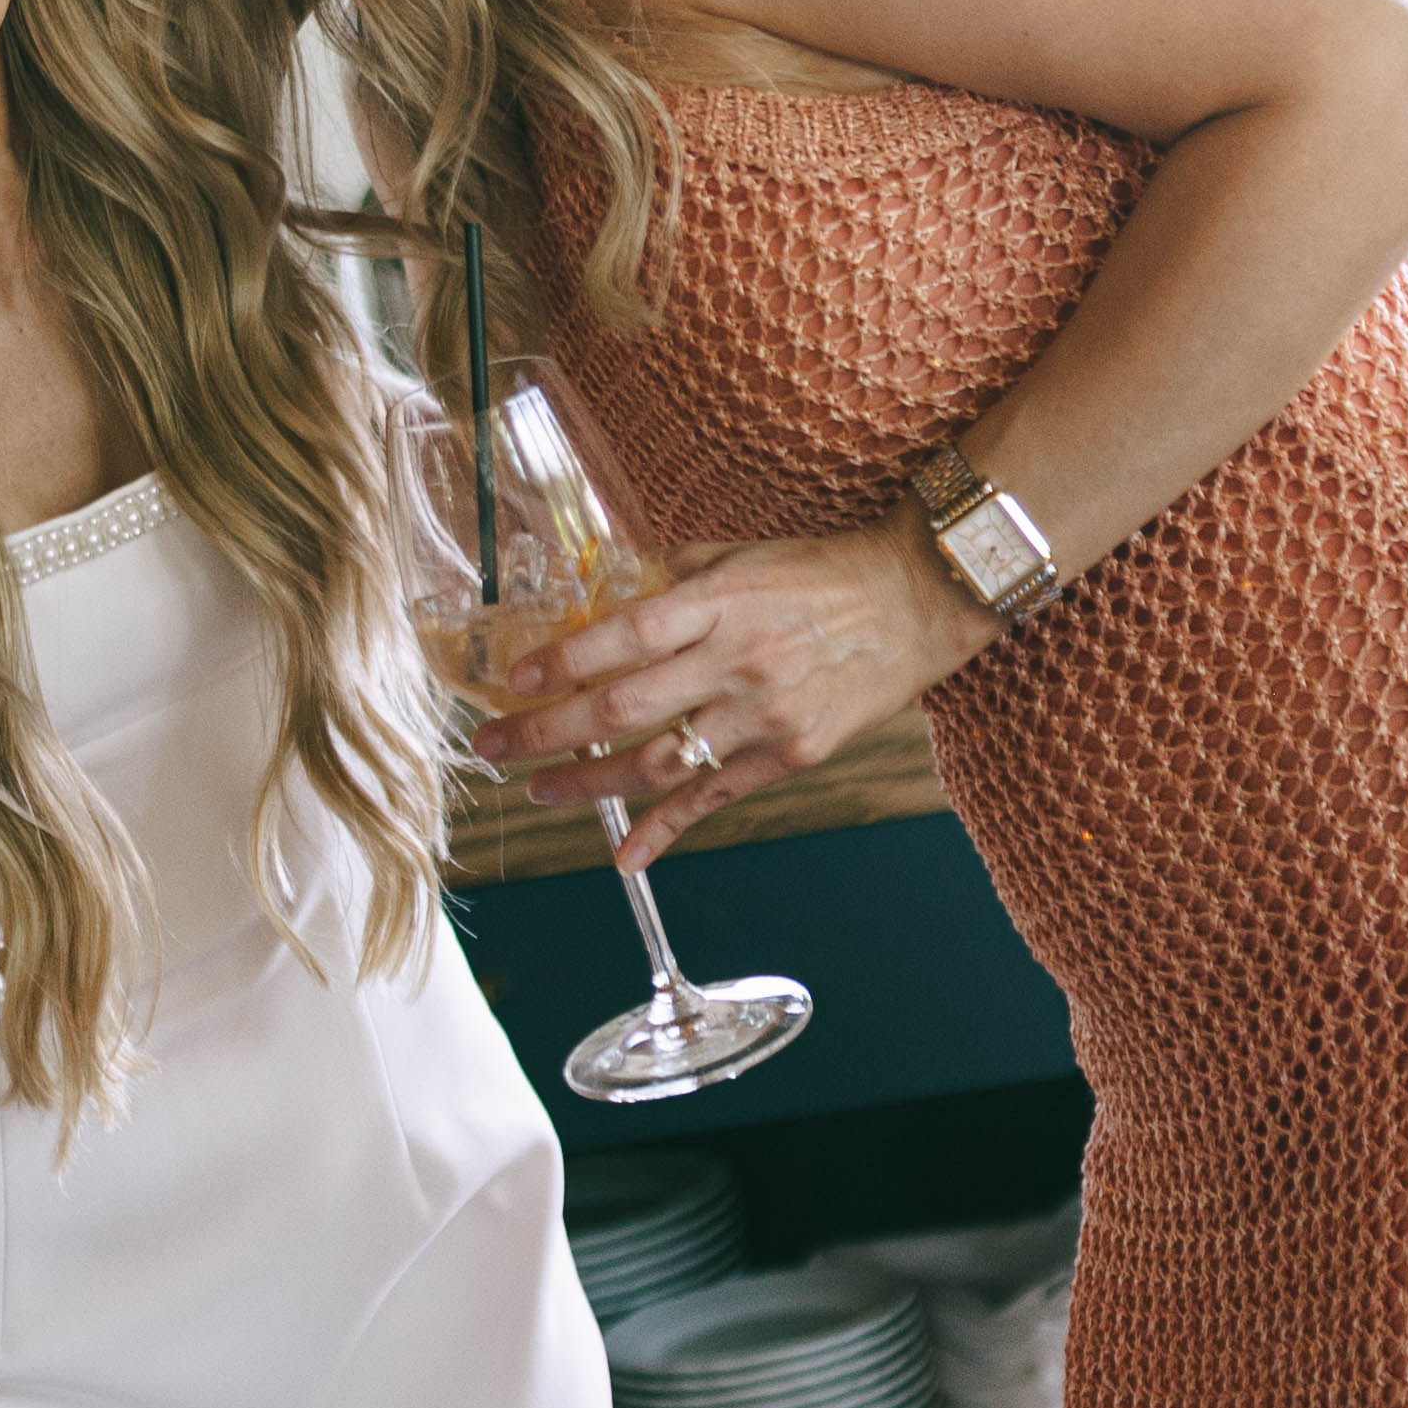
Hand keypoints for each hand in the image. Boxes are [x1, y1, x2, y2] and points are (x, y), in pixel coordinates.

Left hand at [485, 521, 940, 834]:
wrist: (914, 603)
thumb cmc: (819, 573)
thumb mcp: (739, 554)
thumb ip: (670, 577)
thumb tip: (599, 592)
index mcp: (719, 603)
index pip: (622, 639)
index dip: (560, 664)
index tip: (510, 684)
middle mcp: (737, 662)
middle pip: (622, 708)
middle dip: (546, 733)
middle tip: (492, 747)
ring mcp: (764, 716)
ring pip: (657, 763)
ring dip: (588, 782)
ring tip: (540, 788)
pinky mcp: (789, 756)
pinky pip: (713, 799)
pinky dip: (664, 831)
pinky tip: (624, 854)